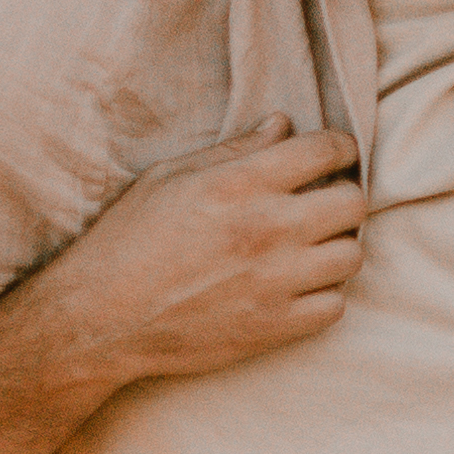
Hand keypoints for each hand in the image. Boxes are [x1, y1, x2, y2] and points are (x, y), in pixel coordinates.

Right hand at [36, 128, 365, 397]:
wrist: (100, 318)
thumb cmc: (127, 241)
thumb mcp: (169, 178)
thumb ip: (234, 150)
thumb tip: (282, 125)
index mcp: (240, 184)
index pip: (326, 150)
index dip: (339, 148)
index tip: (333, 157)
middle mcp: (266, 229)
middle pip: (354, 203)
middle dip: (343, 196)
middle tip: (324, 203)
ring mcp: (274, 282)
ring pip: (351, 256)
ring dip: (336, 248)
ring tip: (310, 249)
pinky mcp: (273, 327)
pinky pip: (334, 307)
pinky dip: (323, 296)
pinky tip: (297, 288)